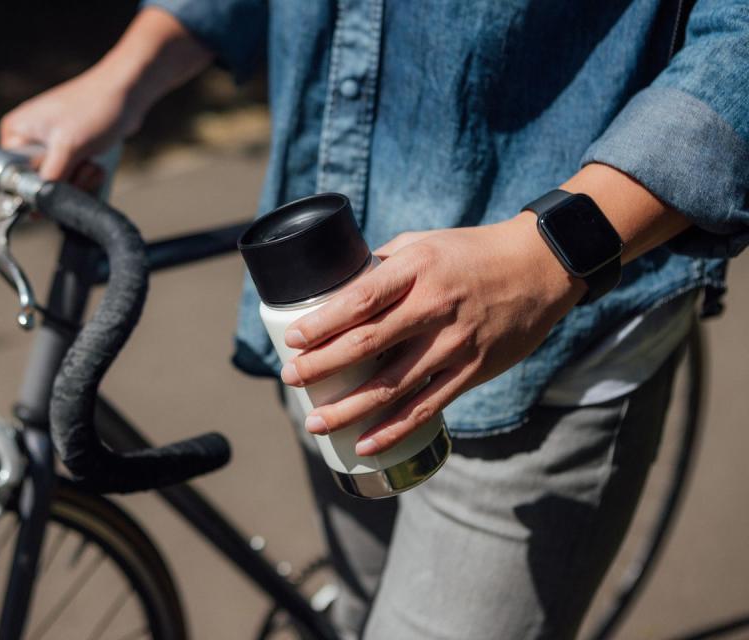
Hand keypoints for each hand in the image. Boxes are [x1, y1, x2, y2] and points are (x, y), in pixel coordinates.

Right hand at [0, 67, 134, 185]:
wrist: (127, 92)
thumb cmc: (95, 108)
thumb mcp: (68, 149)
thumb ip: (48, 181)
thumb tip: (34, 209)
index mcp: (15, 133)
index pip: (16, 178)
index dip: (38, 189)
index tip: (60, 185)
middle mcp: (28, 139)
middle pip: (41, 185)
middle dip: (66, 182)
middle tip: (81, 164)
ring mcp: (49, 146)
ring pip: (60, 185)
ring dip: (80, 180)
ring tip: (90, 160)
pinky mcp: (69, 151)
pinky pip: (73, 177)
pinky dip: (86, 174)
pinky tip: (95, 162)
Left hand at [280, 214, 583, 455]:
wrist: (542, 267)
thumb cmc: (472, 252)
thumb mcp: (424, 243)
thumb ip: (383, 265)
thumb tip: (339, 289)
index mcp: (416, 269)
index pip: (359, 299)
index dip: (322, 324)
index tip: (291, 340)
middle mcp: (434, 307)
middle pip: (367, 344)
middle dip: (322, 366)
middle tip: (290, 379)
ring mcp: (454, 343)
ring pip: (392, 385)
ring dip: (348, 409)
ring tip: (315, 422)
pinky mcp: (472, 370)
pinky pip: (427, 407)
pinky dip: (393, 429)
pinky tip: (365, 444)